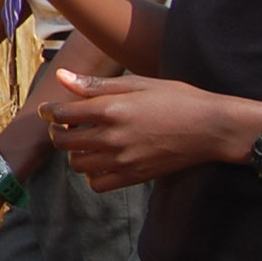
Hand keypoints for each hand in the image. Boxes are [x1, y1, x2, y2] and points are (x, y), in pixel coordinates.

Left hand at [45, 71, 261, 192]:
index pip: (62, 114)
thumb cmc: (176, 99)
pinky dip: (93, 175)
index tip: (50, 111)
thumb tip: (61, 76)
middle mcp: (113, 137)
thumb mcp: (136, 83)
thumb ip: (95, 84)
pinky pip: (97, 184)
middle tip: (66, 126)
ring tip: (86, 142)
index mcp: (111, 110)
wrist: (211, 128)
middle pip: (64, 142)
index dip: (50, 112)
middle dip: (58, 132)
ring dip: (75, 153)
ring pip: (77, 164)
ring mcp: (123, 160)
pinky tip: (102, 160)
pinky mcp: (134, 177)